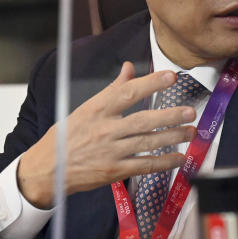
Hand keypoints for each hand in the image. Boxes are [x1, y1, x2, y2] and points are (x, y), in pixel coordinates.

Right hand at [17, 62, 197, 208]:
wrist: (45, 171)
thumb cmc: (67, 137)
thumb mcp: (86, 109)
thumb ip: (112, 90)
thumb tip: (129, 67)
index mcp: (97, 110)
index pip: (127, 93)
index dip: (150, 83)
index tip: (170, 76)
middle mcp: (105, 130)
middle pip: (142, 120)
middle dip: (169, 115)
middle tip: (190, 111)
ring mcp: (110, 151)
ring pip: (147, 143)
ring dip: (172, 137)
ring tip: (191, 131)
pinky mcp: (114, 171)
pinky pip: (144, 165)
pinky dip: (164, 162)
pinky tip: (179, 157)